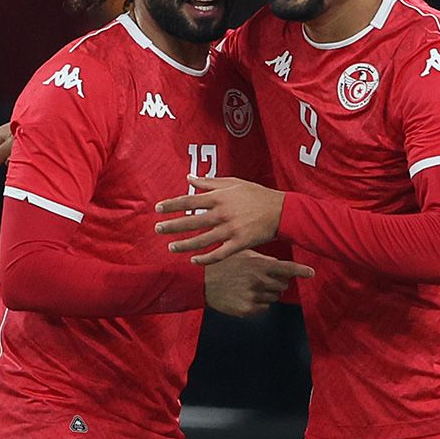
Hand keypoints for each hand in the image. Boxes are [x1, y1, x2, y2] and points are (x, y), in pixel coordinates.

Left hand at [155, 176, 285, 264]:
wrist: (282, 211)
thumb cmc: (257, 195)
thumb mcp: (233, 183)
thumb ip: (209, 182)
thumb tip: (189, 177)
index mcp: (219, 197)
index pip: (189, 201)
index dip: (172, 205)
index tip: (158, 209)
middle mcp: (222, 214)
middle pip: (191, 222)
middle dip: (172, 226)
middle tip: (157, 229)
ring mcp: (230, 230)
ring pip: (202, 240)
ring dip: (184, 245)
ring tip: (170, 248)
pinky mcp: (239, 244)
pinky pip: (219, 254)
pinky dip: (205, 259)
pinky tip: (194, 261)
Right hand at [203, 249, 313, 316]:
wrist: (200, 281)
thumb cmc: (221, 265)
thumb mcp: (241, 255)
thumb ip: (261, 259)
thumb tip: (277, 264)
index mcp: (260, 265)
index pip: (287, 268)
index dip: (301, 271)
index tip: (311, 273)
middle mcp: (260, 281)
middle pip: (282, 285)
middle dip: (276, 283)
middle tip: (261, 280)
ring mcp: (254, 296)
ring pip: (273, 298)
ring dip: (266, 294)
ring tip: (248, 288)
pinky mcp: (247, 309)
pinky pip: (263, 308)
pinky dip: (257, 304)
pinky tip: (243, 296)